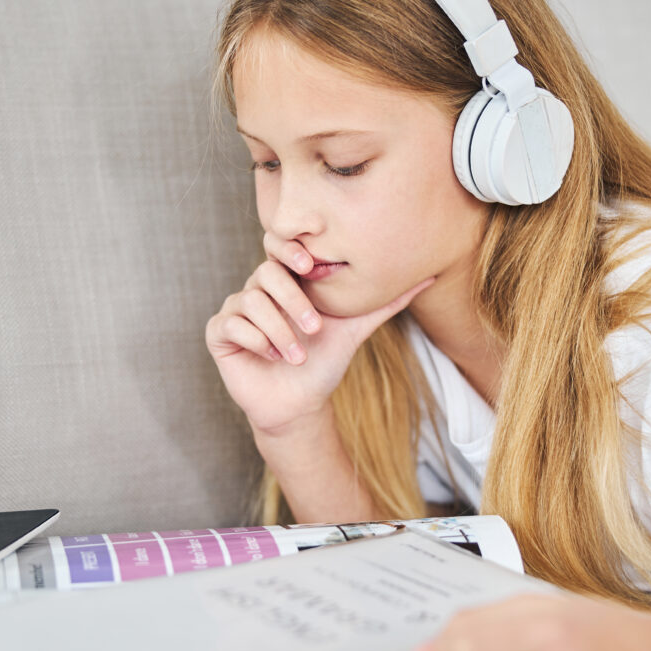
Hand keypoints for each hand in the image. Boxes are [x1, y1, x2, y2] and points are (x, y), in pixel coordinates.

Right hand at [205, 247, 434, 434]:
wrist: (300, 405)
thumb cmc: (325, 364)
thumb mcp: (356, 328)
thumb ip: (386, 301)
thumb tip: (430, 276)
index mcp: (287, 281)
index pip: (279, 246)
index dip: (288, 247)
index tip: (308, 262)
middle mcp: (258, 290)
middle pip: (266, 273)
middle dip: (292, 301)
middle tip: (315, 331)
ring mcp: (236, 310)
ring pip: (249, 300)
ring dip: (279, 330)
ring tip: (297, 356)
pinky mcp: (220, 333)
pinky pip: (231, 323)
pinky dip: (256, 340)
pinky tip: (273, 357)